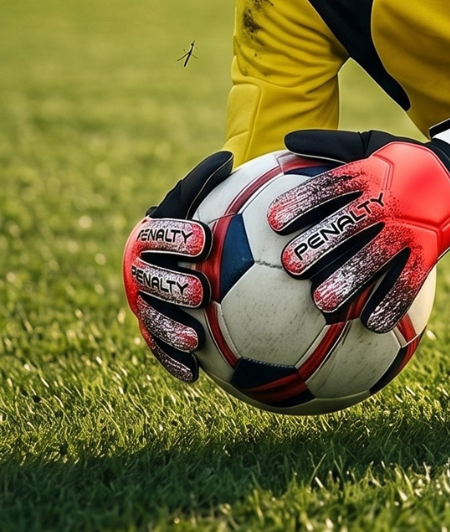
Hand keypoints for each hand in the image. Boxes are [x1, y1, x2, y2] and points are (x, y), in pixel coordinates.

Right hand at [122, 152, 232, 382]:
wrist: (200, 251)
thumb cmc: (209, 218)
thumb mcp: (208, 197)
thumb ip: (210, 181)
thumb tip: (228, 156)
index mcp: (148, 237)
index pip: (155, 235)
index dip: (175, 237)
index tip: (204, 240)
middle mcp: (140, 271)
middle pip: (149, 280)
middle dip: (172, 286)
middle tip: (201, 292)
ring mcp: (145, 303)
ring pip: (152, 318)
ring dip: (170, 330)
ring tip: (195, 339)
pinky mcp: (154, 331)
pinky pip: (160, 349)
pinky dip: (173, 362)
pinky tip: (195, 375)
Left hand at [268, 130, 449, 333]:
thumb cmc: (405, 161)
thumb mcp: (371, 143)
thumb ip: (330, 144)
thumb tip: (287, 137)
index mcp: (369, 175)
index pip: (330, 187)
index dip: (301, 203)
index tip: (273, 221)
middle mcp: (386, 202)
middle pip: (348, 225)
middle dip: (320, 246)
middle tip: (292, 266)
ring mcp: (408, 229)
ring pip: (376, 257)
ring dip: (350, 279)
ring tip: (323, 302)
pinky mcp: (428, 250)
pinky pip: (409, 280)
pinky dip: (392, 302)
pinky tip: (372, 322)